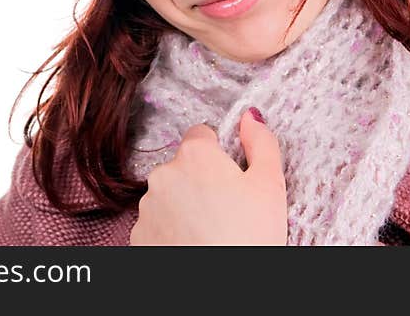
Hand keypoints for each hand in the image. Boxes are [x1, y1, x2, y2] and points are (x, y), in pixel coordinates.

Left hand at [129, 108, 287, 244]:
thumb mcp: (270, 185)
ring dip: (184, 205)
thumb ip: (262, 142)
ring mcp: (148, 206)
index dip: (219, 153)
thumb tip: (250, 116)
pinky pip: (157, 222)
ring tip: (211, 230)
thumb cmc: (250, 238)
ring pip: (168, 195)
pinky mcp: (139, 235)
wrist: (223, 292)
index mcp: (196, 155)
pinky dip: (171, 230)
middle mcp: (164, 174)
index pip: (202, 134)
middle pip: (184, 165)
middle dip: (201, 180)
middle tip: (227, 208)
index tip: (231, 176)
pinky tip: (193, 244)